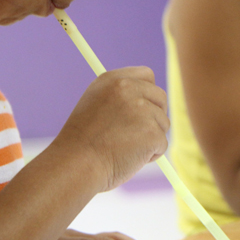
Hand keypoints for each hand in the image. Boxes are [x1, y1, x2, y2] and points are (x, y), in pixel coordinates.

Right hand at [56, 66, 169, 191]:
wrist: (76, 165)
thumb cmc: (83, 143)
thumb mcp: (95, 106)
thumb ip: (119, 97)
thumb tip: (147, 101)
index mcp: (113, 80)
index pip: (146, 75)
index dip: (147, 93)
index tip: (143, 108)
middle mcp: (128, 89)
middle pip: (160, 97)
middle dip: (154, 116)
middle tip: (136, 134)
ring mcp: (142, 110)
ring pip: (163, 123)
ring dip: (150, 138)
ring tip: (124, 148)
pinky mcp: (151, 132)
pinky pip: (162, 144)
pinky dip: (150, 155)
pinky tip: (128, 158)